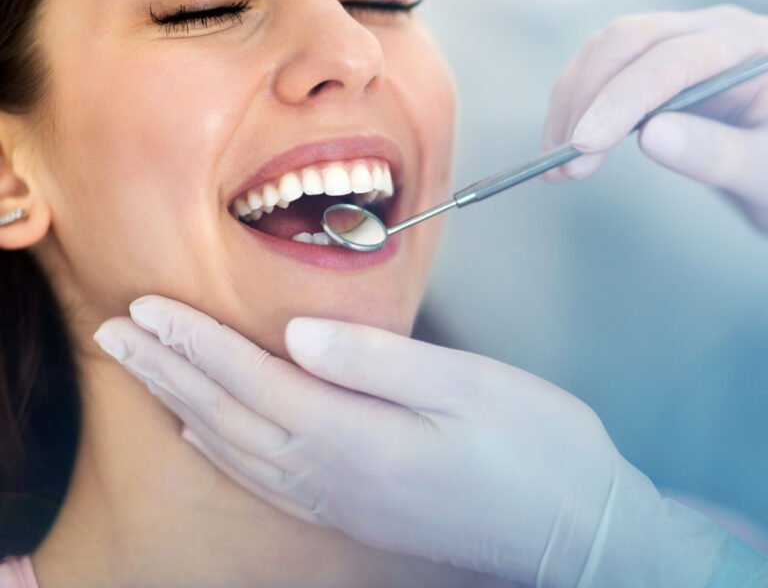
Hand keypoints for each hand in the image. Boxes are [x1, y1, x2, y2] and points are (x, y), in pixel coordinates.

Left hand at [94, 296, 621, 585]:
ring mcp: (345, 505)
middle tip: (118, 334)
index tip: (151, 309)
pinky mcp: (358, 515)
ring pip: (239, 453)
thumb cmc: (537, 450)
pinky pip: (267, 483)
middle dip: (170, 373)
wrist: (578, 531)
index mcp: (361, 439)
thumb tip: (300, 333)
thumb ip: (379, 360)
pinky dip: (225, 454)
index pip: (257, 383)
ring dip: (185, 408)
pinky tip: (209, 437)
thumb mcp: (472, 387)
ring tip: (146, 375)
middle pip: (231, 420)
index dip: (198, 344)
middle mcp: (338, 479)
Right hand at [543, 6, 767, 268]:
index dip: (621, 99)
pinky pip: (607, 72)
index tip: (583, 148)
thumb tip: (649, 137)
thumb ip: (717, 155)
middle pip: (628, 41)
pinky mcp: (664, 66)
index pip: (672, 59)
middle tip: (562, 166)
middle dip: (586, 99)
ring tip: (558, 168)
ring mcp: (688, 42)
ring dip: (573, 103)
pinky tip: (568, 152)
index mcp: (752, 44)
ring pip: (607, 52)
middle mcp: (716, 30)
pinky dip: (580, 108)